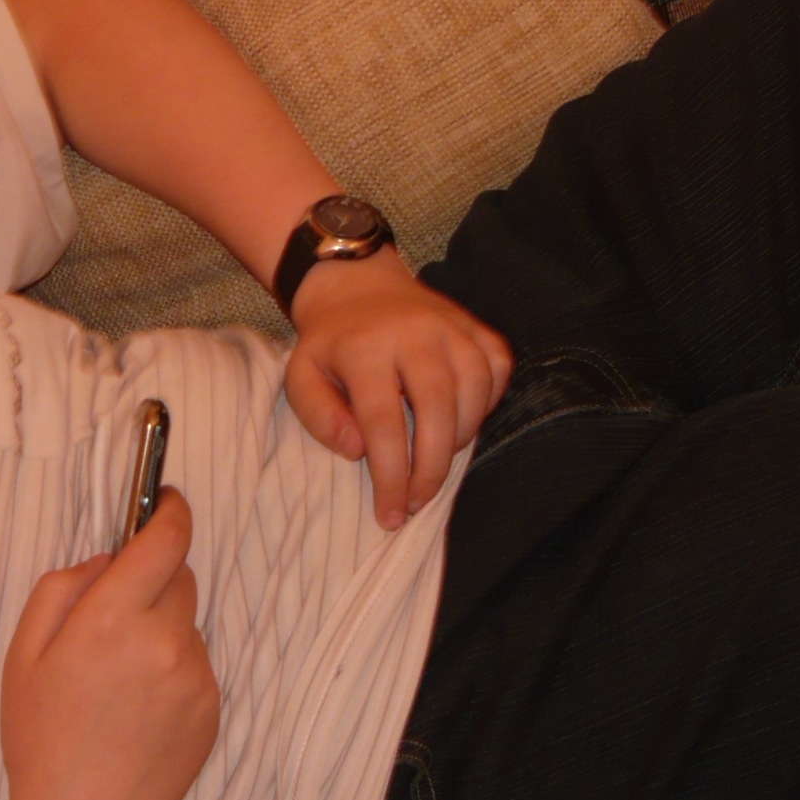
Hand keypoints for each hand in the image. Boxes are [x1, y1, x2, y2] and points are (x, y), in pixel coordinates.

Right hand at [0, 490, 216, 799]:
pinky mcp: (213, 706)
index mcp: (111, 619)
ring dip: (161, 631)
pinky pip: (196, 665)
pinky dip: (173, 672)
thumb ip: (62, 588)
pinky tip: (139, 712)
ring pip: (187, 623)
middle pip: (180, 576)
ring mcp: (196, 675)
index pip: (165, 540)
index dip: (169, 511)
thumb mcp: (23, 655)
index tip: (163, 500)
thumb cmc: (43, 741)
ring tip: (119, 684)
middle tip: (113, 619)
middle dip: (153, 581)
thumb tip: (107, 558)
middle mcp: (164, 640)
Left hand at [283, 252, 513, 529]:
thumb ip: (320, 417)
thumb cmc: (330, 344)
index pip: (383, 423)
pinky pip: (497, 369)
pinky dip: (488, 403)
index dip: (391, 476)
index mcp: (365, 347)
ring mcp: (451, 325)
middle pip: (437, 409)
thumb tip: (358, 450)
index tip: (390, 514)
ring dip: (460, 439)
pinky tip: (462, 421)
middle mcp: (414, 332)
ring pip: (474, 391)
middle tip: (418, 501)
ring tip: (435, 462)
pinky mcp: (476, 325)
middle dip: (432, 468)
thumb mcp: (302, 377)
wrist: (357, 285)